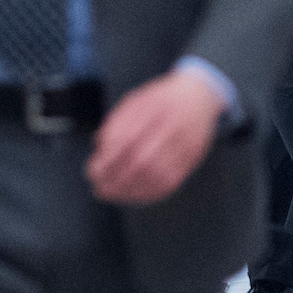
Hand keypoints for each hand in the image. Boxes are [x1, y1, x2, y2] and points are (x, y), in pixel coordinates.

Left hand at [86, 68, 225, 204]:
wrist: (200, 96)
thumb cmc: (160, 100)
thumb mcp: (136, 99)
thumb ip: (117, 121)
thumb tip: (100, 148)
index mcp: (154, 107)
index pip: (126, 139)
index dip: (107, 160)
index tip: (93, 170)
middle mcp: (172, 125)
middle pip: (141, 161)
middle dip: (115, 179)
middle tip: (98, 187)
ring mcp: (185, 143)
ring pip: (155, 176)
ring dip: (129, 190)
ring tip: (111, 194)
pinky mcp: (192, 158)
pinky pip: (169, 182)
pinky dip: (147, 193)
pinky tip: (132, 195)